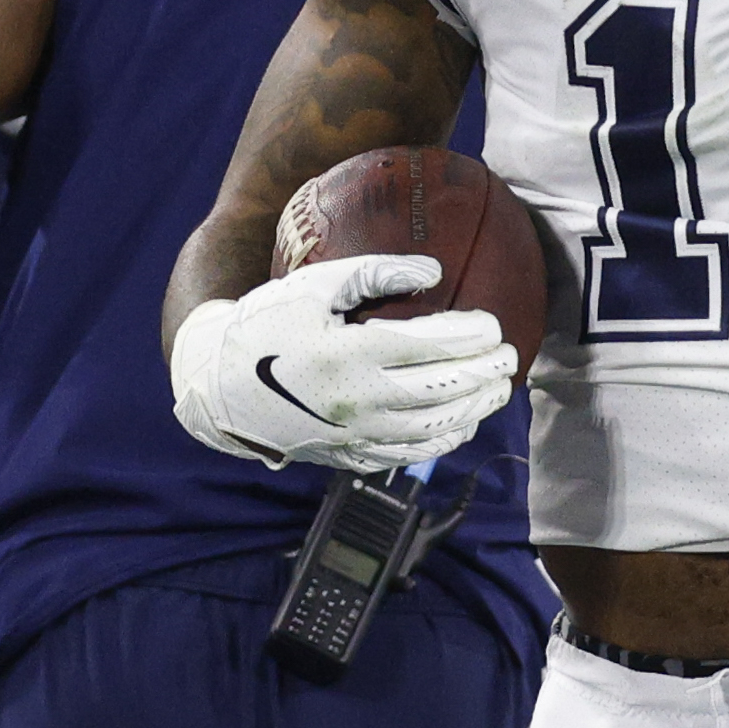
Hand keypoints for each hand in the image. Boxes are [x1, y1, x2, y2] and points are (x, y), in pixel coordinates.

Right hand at [171, 254, 514, 472]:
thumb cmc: (267, 323)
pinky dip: (442, 442)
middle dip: (484, 373)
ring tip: (499, 390)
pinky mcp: (348, 456)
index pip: (430, 346)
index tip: (493, 324)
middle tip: (511, 356)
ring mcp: (355, 435)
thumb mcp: (313, 284)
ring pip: (432, 429)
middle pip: (441, 390)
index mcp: (350, 354)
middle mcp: (358, 400)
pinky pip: (408, 457)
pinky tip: (461, 426)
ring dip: (473, 410)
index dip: (469, 336)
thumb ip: (375, 271)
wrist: (217, 386)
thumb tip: (433, 271)